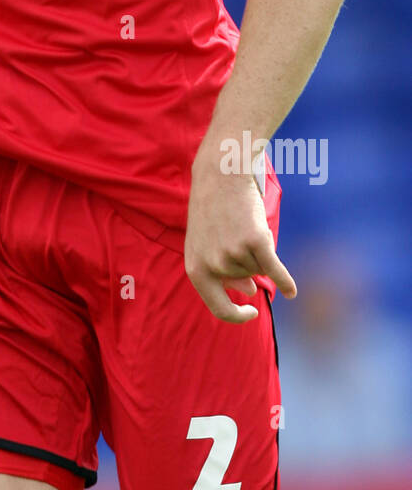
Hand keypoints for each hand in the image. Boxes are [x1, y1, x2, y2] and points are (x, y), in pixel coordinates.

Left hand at [184, 157, 296, 324]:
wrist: (220, 173)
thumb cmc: (213, 208)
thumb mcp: (206, 242)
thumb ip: (221, 270)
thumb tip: (249, 292)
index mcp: (196, 269)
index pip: (219, 308)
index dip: (236, 316)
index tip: (249, 312)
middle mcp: (213, 265)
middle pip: (247, 281)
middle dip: (249, 263)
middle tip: (238, 235)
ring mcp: (234, 254)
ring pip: (259, 267)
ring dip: (258, 250)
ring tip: (243, 223)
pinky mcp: (255, 241)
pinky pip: (275, 269)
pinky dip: (286, 281)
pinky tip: (293, 292)